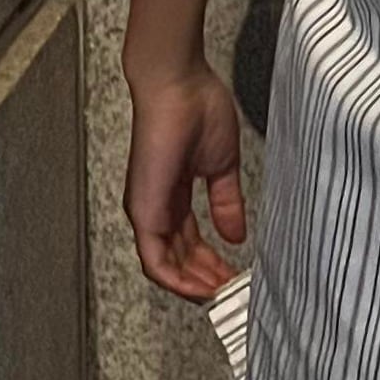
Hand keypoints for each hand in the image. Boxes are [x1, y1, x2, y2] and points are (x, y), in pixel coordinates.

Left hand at [121, 54, 247, 299]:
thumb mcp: (221, 165)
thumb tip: (235, 234)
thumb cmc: (197, 107)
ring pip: (166, 267)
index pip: (190, 243)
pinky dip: (178, 280)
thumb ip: (226, 202)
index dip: (212, 264)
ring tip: (223, 296)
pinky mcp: (143, 212)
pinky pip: (156, 262)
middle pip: (179, 259)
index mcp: (172, 195)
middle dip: (207, 280)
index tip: (236, 275)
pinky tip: (203, 289)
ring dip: (195, 286)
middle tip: (233, 293)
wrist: (178, 83)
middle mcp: (155, 208)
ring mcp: (146, 211)